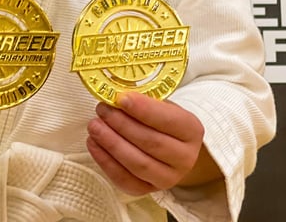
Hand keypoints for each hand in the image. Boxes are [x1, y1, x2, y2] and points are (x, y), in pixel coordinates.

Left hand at [86, 92, 209, 195]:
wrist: (170, 148)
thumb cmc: (161, 120)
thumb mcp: (161, 104)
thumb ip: (143, 101)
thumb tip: (114, 95)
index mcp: (191, 130)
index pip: (167, 120)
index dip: (143, 109)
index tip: (120, 98)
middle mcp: (185, 158)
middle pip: (151, 142)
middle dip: (122, 125)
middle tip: (102, 110)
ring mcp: (168, 179)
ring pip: (138, 164)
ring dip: (111, 143)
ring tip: (94, 126)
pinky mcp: (148, 190)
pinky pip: (125, 180)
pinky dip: (106, 162)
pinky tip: (93, 144)